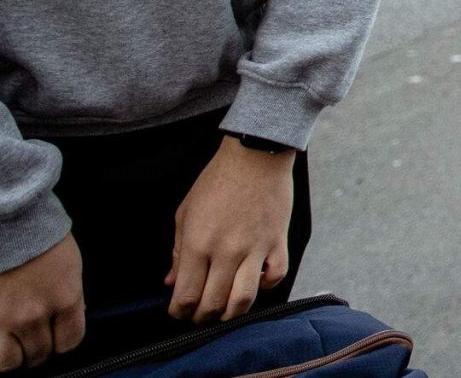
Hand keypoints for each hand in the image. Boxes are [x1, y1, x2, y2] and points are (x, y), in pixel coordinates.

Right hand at [0, 234, 81, 370]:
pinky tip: (1, 334)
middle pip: (40, 353)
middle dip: (38, 345)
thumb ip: (70, 299)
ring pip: (11, 361)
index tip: (56, 334)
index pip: (71, 341)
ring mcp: (5, 318)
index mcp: (65, 297)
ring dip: (13, 352)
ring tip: (12, 336)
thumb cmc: (40, 240)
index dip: (62, 340)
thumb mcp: (70, 267)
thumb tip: (68, 322)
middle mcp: (35, 313)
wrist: (10, 224)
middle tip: (31, 331)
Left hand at [166, 139, 293, 325]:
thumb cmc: (217, 180)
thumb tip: (171, 281)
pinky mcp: (277, 241)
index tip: (179, 311)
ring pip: (244, 299)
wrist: (256, 155)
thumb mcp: (185, 213)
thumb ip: (177, 251)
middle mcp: (226, 251)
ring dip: (232, 313)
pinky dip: (265, 286)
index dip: (179, 312)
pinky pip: (275, 277)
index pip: (185, 296)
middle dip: (202, 318)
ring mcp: (255, 247)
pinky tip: (257, 280)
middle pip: (213, 304)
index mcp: (198, 244)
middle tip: (200, 315)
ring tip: (226, 310)